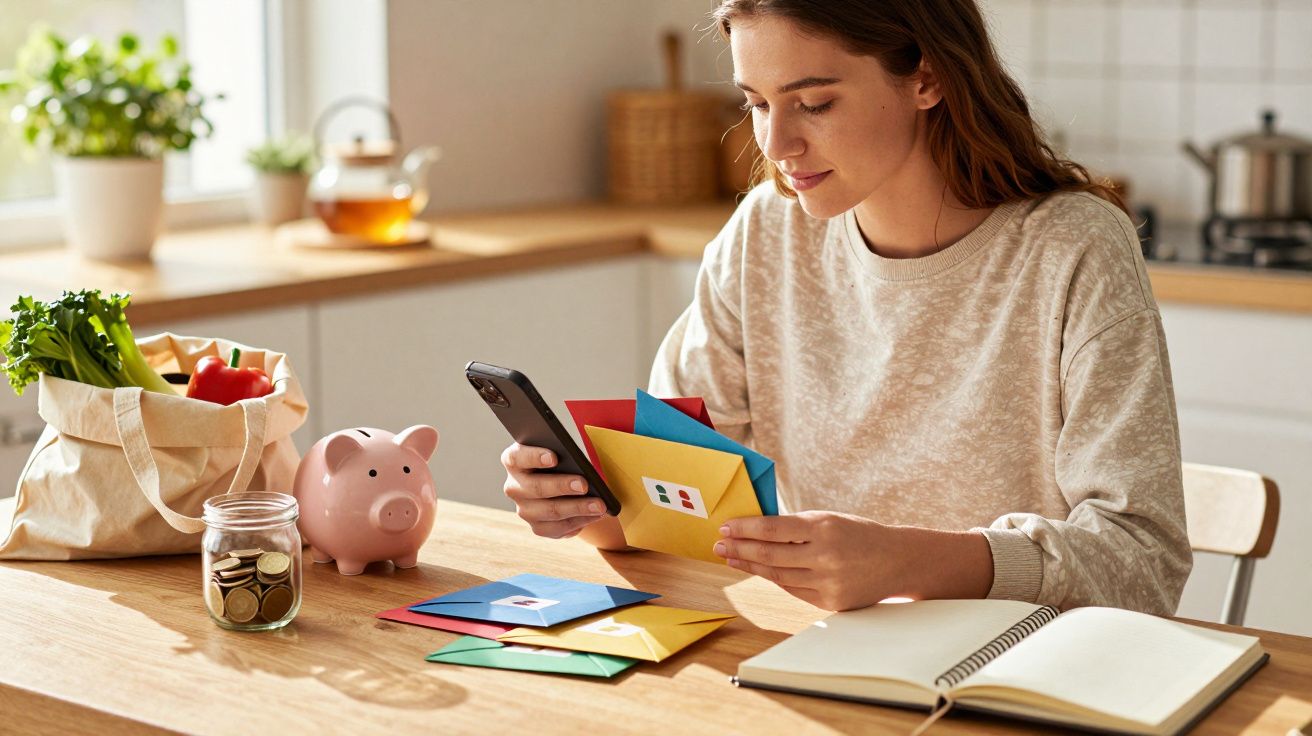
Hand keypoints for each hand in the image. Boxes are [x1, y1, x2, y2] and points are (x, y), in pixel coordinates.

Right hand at [501, 442, 606, 538]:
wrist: (563, 482)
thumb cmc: (562, 460)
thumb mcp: (561, 451)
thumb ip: (564, 454)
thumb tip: (582, 466)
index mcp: (514, 461)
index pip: (517, 457)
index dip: (534, 457)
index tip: (554, 457)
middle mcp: (514, 487)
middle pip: (536, 487)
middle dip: (562, 486)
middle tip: (584, 485)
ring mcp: (524, 510)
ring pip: (549, 511)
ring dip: (577, 508)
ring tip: (599, 505)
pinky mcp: (537, 527)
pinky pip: (558, 528)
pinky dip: (579, 521)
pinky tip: (595, 515)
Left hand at [713, 511, 993, 610]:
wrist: (898, 561)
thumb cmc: (860, 534)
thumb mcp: (830, 519)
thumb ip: (797, 525)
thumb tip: (755, 528)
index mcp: (824, 528)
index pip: (773, 529)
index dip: (745, 529)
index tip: (726, 527)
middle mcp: (824, 556)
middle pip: (770, 555)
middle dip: (739, 549)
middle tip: (719, 544)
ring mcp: (827, 582)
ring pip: (777, 575)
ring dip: (750, 566)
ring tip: (731, 558)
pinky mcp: (829, 602)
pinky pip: (793, 590)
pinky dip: (774, 579)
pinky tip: (758, 571)